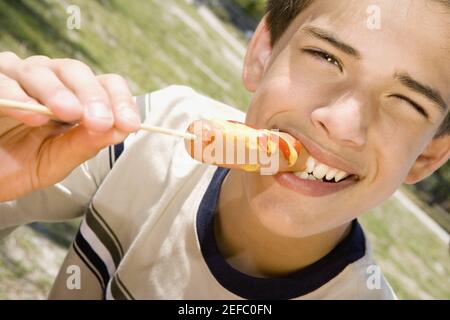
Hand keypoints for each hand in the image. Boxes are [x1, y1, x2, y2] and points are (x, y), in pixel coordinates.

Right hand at [0, 52, 140, 201]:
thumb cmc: (19, 165)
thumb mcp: (58, 160)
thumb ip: (86, 144)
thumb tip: (121, 129)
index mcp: (73, 96)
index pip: (104, 85)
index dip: (120, 101)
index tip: (130, 124)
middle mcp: (47, 80)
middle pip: (76, 71)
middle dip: (92, 96)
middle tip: (101, 121)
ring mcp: (15, 77)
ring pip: (40, 71)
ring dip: (57, 92)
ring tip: (70, 113)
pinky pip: (2, 81)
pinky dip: (18, 95)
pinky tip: (33, 114)